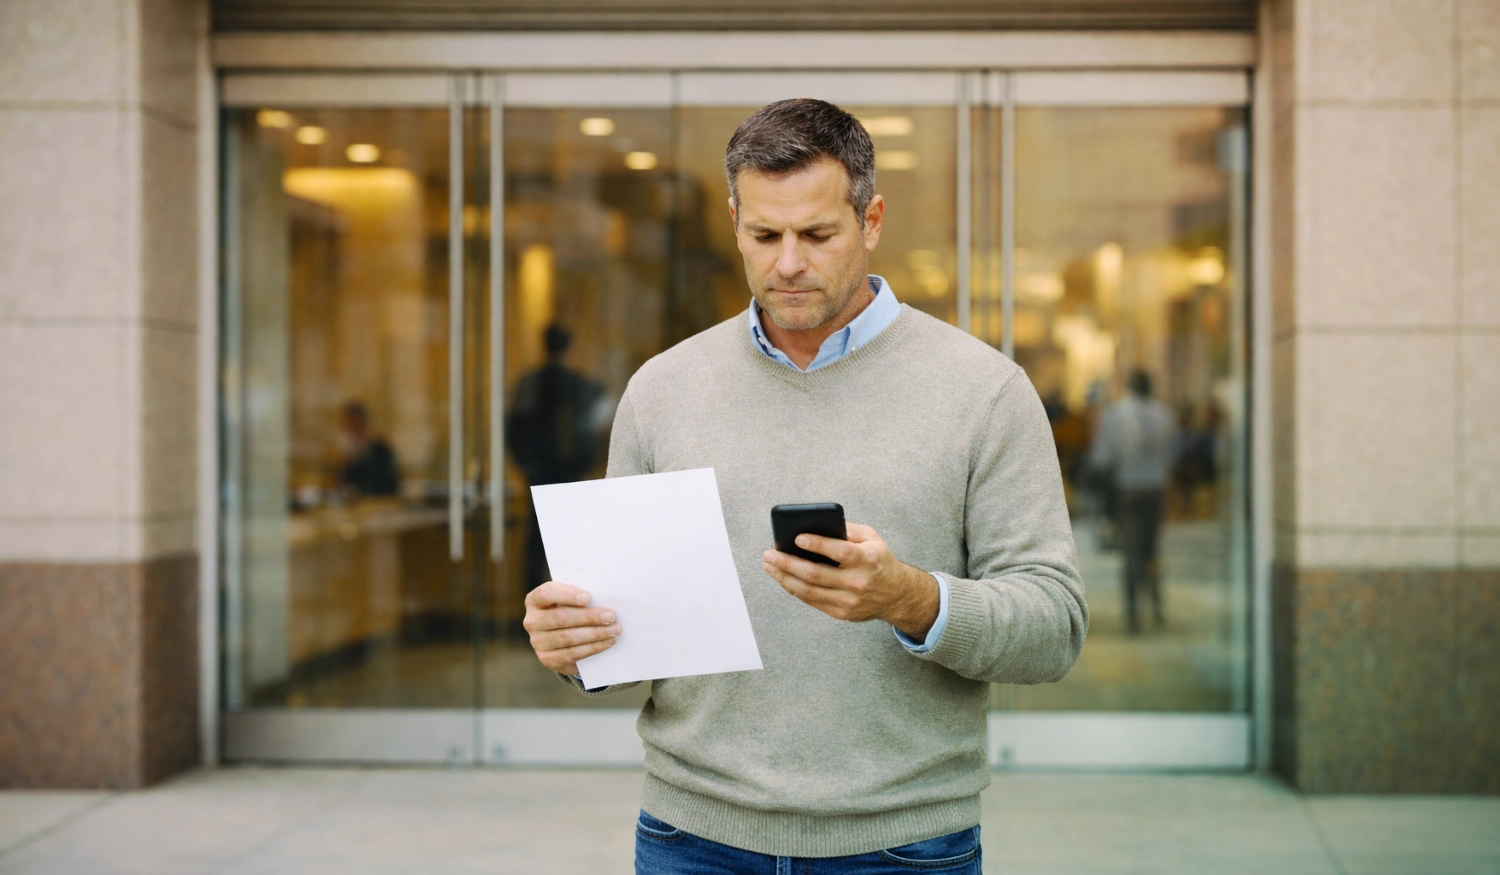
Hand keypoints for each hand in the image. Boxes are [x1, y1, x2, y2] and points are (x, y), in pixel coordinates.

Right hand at [522, 581, 621, 675]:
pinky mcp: (548, 659)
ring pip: (568, 638)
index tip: (588, 597)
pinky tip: (607, 642)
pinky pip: (572, 654)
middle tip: (610, 616)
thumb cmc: (570, 609)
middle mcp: (532, 621)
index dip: (567, 595)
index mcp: (535, 600)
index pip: (546, 594)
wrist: (563, 637)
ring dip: (594, 634)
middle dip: (588, 617)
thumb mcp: (570, 599)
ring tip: (614, 630)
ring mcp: (538, 642)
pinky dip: (592, 648)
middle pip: (560, 618)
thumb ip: (581, 596)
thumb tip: (605, 597)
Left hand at [762, 523, 939, 639]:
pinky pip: (812, 601)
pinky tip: (783, 578)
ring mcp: (849, 601)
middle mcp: (858, 582)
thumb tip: (816, 526)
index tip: (797, 538)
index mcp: (867, 560)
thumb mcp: (872, 539)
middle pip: (816, 574)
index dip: (818, 545)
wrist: (897, 595)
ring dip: (785, 578)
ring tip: (770, 566)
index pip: (840, 552)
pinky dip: (794, 589)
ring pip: (809, 591)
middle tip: (770, 554)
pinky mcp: (841, 612)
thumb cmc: (879, 561)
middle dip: (788, 563)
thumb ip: (847, 530)